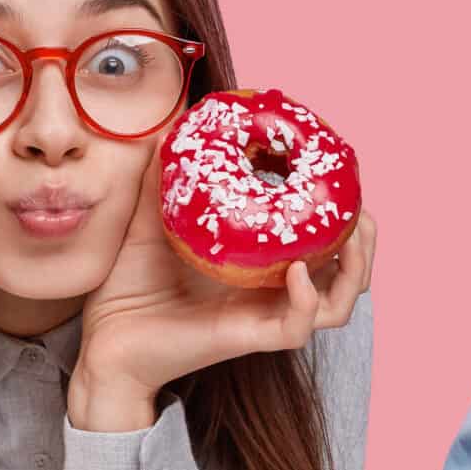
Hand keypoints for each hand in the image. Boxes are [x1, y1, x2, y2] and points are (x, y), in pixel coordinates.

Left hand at [68, 181, 376, 433]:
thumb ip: (162, 180)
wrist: (105, 340)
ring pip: (338, 303)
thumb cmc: (128, 284)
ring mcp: (266, 315)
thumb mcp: (148, 221)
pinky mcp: (253, 338)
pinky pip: (299, 325)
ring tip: (350, 236)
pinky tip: (297, 270)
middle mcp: (273, 290)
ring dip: (355, 269)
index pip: (321, 241)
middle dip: (365, 241)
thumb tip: (167, 130)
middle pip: (346, 272)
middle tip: (361, 210)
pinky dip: (307, 298)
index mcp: (261, 263)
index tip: (342, 177)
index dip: (341, 213)